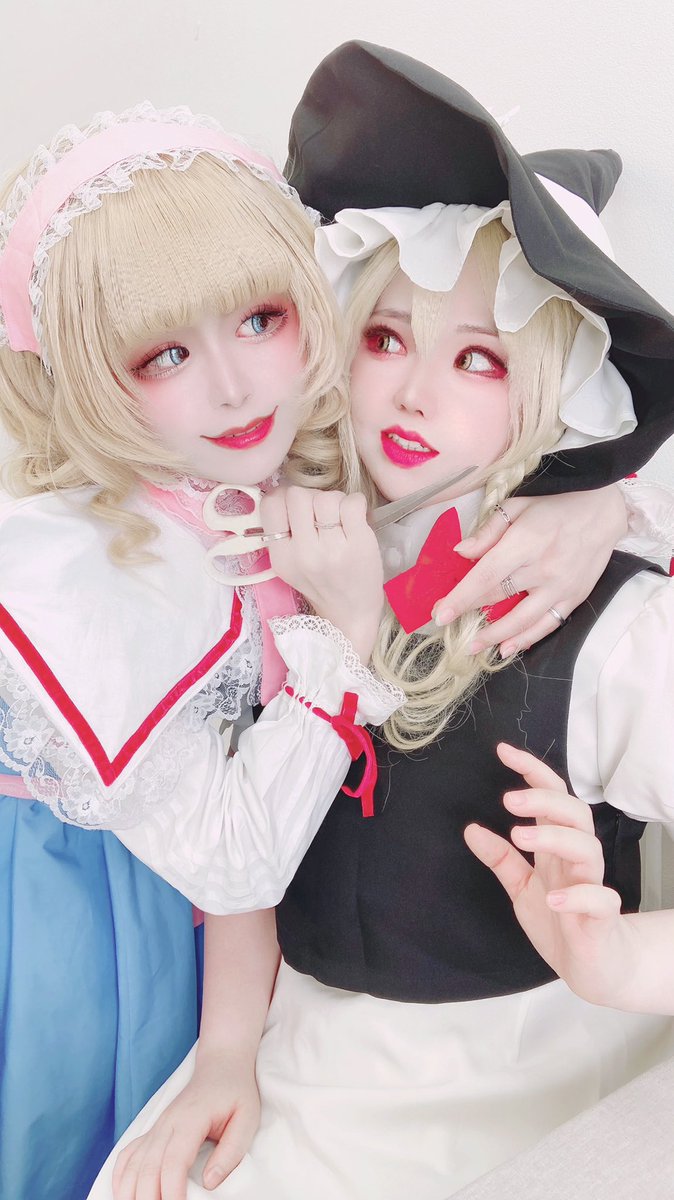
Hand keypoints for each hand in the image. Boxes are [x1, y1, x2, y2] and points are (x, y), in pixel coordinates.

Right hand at [112, 1050, 259, 1199]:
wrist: (220, 1066)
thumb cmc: (236, 1093)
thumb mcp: (247, 1119)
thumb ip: (231, 1152)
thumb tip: (210, 1182)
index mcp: (191, 1119)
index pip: (174, 1161)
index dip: (172, 1192)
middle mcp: (167, 1123)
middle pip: (148, 1168)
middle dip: (150, 1199)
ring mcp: (156, 1127)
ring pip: (132, 1164)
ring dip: (131, 1192)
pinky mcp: (152, 1131)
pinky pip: (127, 1155)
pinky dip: (121, 1178)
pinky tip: (124, 1195)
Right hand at [260, 486, 383, 662]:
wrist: (351, 613)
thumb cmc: (321, 583)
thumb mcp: (290, 564)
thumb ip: (284, 531)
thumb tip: (286, 488)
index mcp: (281, 557)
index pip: (271, 504)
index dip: (284, 497)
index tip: (297, 508)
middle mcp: (304, 554)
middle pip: (298, 495)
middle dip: (311, 497)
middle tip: (321, 514)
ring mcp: (332, 549)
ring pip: (326, 497)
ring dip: (335, 501)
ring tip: (339, 519)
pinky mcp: (360, 544)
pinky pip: (352, 502)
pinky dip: (355, 503)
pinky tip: (355, 519)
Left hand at [433, 486, 627, 654]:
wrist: (604, 511)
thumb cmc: (556, 506)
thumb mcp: (518, 506)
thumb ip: (489, 530)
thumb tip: (461, 552)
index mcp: (526, 542)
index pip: (486, 575)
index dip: (461, 597)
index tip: (439, 614)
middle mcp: (543, 568)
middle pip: (499, 597)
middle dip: (469, 613)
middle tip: (447, 626)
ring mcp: (561, 586)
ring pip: (523, 619)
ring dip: (495, 636)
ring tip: (473, 647)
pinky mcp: (574, 598)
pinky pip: (547, 624)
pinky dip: (527, 639)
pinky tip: (508, 648)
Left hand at [464, 742, 636, 1007]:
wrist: (591, 967)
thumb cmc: (558, 919)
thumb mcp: (521, 887)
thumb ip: (500, 859)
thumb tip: (470, 829)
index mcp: (557, 846)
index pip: (552, 796)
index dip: (532, 772)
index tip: (503, 752)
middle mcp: (577, 859)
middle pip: (574, 814)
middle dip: (544, 801)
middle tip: (508, 799)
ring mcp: (592, 885)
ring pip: (588, 849)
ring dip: (555, 837)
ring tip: (519, 836)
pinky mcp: (602, 918)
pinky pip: (601, 900)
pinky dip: (578, 896)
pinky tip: (552, 897)